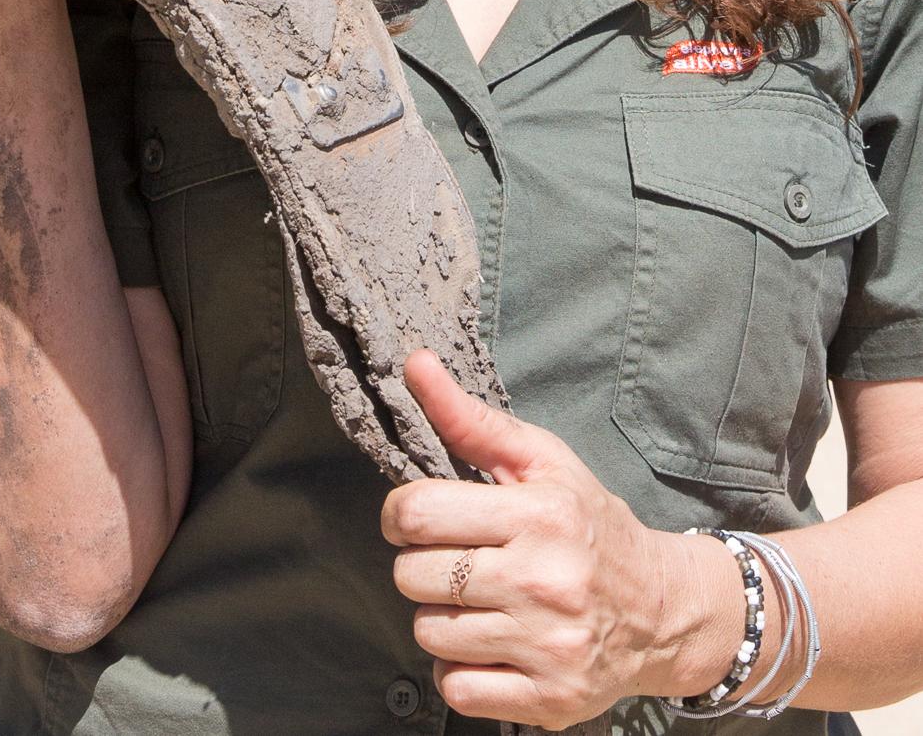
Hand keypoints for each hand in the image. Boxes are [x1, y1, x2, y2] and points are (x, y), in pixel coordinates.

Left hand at [382, 350, 684, 731]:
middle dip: (421, 564)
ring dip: (440, 617)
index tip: (416, 516)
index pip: (420, 512)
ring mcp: (547, 646)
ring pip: (430, 633)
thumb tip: (414, 363)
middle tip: (454, 559)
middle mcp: (543, 581)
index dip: (400, 512)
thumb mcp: (540, 460)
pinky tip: (488, 642)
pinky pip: (456, 687)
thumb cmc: (586, 523)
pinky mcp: (549, 698)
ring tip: (475, 601)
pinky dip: (459, 668)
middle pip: (414, 577)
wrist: (660, 608)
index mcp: (539, 514)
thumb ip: (470, 418)